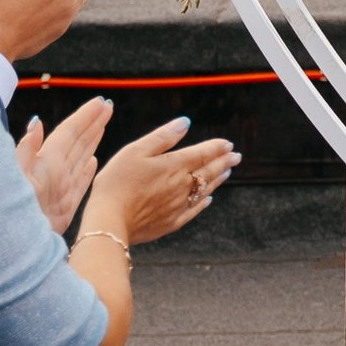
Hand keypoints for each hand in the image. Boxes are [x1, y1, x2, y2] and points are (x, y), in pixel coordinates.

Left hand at [18, 96, 113, 229]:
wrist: (13, 248)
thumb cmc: (10, 212)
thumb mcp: (16, 178)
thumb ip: (26, 150)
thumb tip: (36, 122)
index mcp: (46, 163)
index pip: (69, 133)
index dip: (85, 117)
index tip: (100, 102)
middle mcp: (54, 174)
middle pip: (77, 142)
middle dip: (93, 123)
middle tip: (108, 106)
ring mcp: (59, 190)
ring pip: (81, 159)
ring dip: (92, 141)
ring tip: (103, 126)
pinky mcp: (64, 209)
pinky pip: (80, 184)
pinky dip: (88, 171)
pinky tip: (93, 162)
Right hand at [77, 116, 237, 251]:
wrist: (109, 220)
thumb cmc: (117, 182)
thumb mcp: (135, 151)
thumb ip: (162, 137)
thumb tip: (186, 122)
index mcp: (174, 166)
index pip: (203, 153)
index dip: (216, 147)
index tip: (228, 144)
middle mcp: (181, 186)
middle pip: (208, 171)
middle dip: (223, 162)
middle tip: (236, 157)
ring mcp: (178, 206)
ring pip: (204, 190)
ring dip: (217, 179)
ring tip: (226, 172)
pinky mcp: (171, 223)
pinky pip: (193, 211)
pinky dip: (203, 203)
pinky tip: (207, 200)